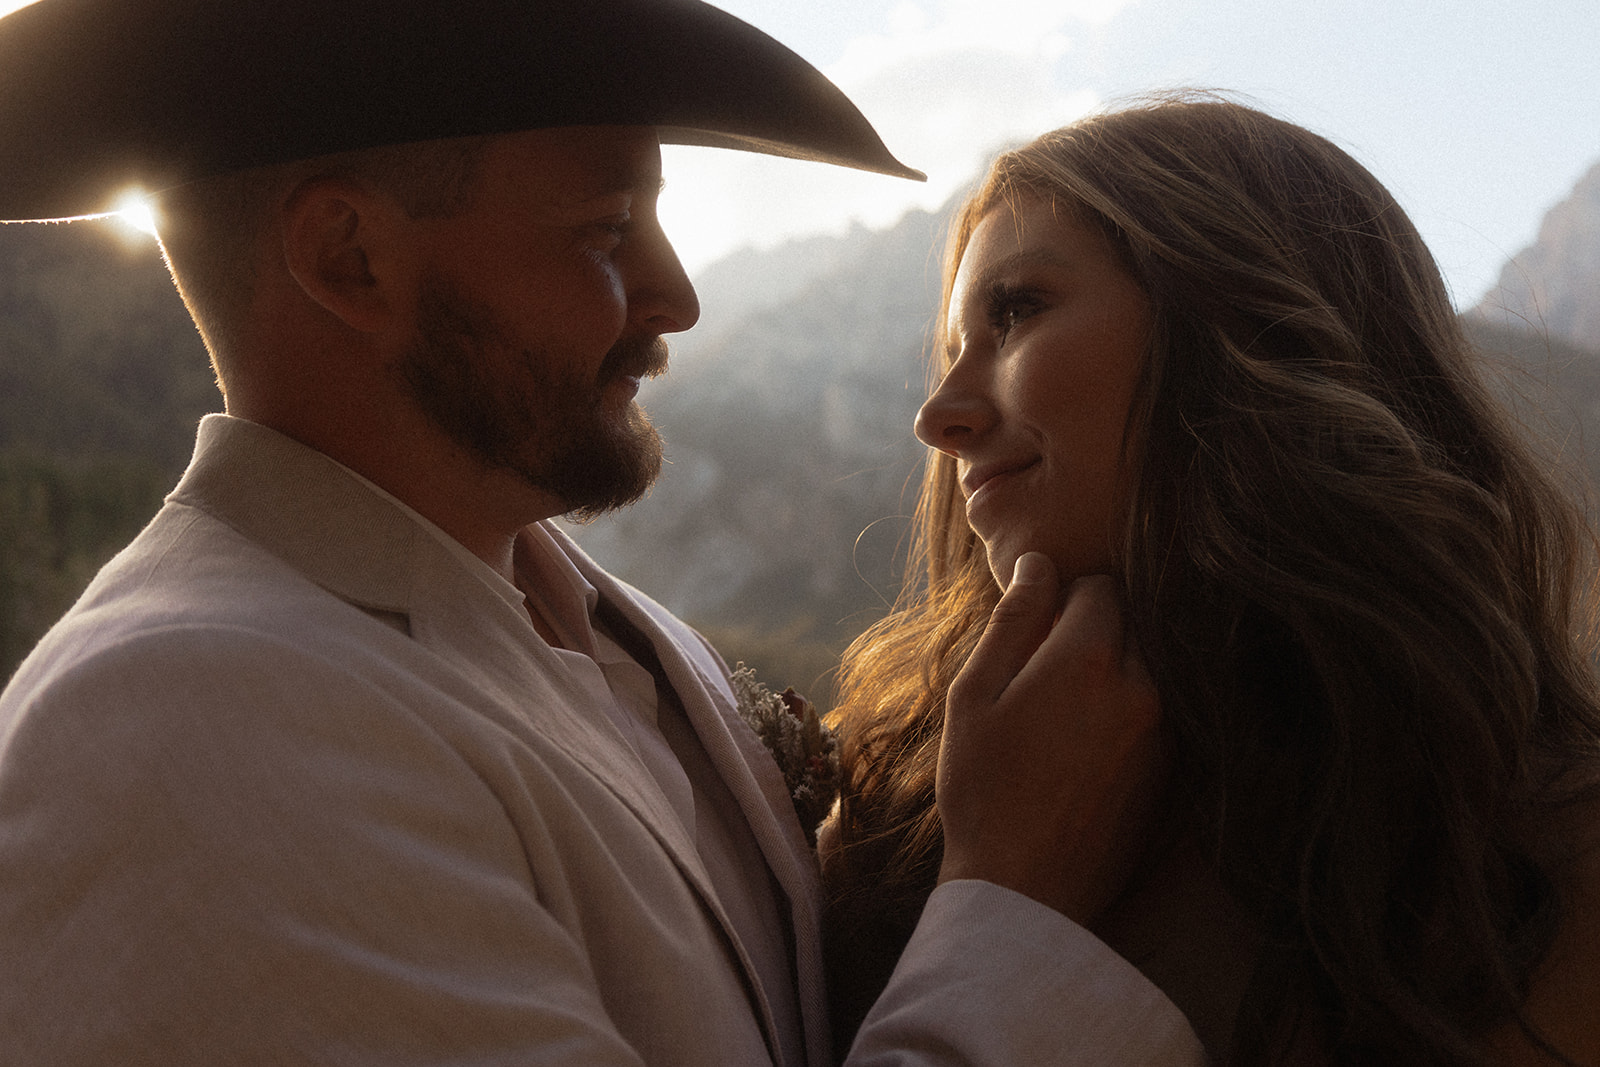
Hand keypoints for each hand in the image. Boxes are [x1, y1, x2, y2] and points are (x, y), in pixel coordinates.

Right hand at [935, 552, 1167, 923]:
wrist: (1024, 890)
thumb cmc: (983, 789)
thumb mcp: (974, 696)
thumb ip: (1012, 622)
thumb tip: (1038, 564)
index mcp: (1088, 659)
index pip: (1100, 587)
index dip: (1063, 601)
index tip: (1037, 633)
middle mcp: (1142, 687)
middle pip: (1134, 622)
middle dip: (1096, 632)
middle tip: (1048, 673)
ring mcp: (1165, 732)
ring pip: (1152, 667)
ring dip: (1118, 672)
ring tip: (1067, 714)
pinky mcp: (1174, 771)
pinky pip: (1160, 714)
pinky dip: (1132, 713)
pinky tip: (1088, 749)